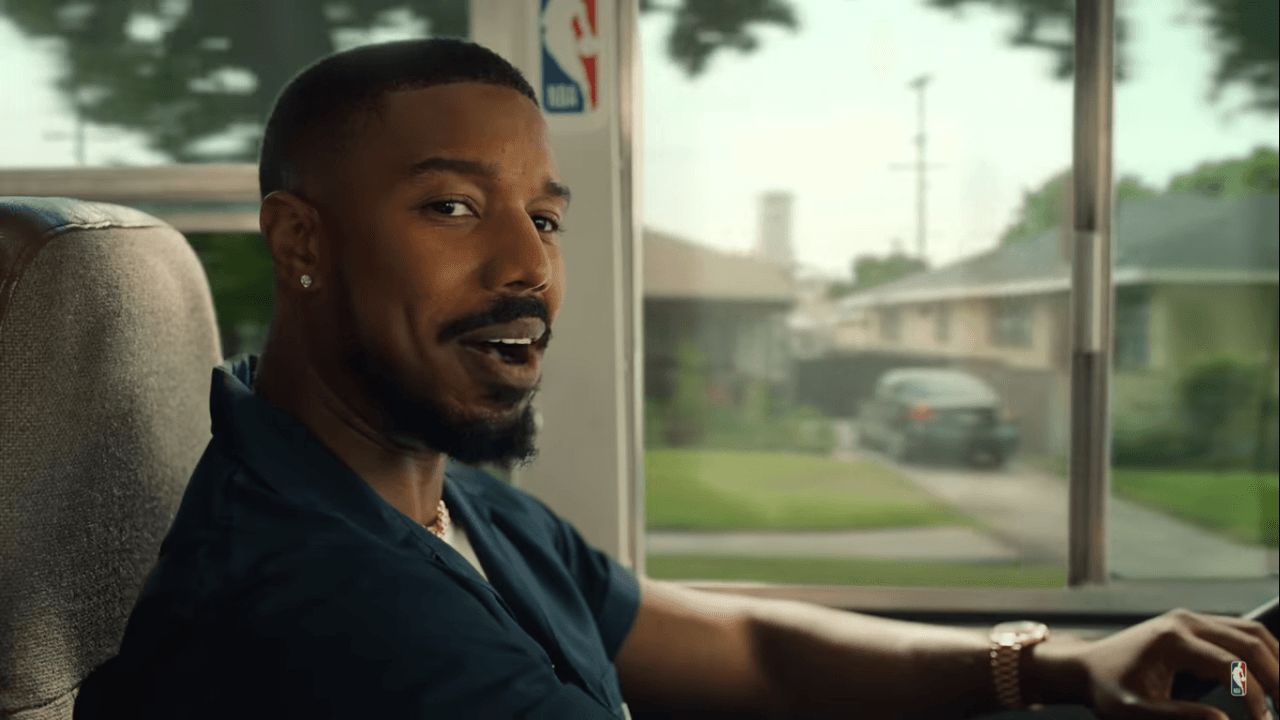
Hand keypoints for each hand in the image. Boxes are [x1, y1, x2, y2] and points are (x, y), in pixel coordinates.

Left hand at [1068, 608, 1278, 719]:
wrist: (1085, 666)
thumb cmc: (1106, 691)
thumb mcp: (1134, 712)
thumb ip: (1178, 717)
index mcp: (1172, 641)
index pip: (1232, 666)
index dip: (1255, 697)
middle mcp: (1185, 622)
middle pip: (1251, 642)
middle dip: (1277, 678)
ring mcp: (1190, 619)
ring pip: (1251, 633)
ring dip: (1276, 662)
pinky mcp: (1193, 624)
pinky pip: (1239, 632)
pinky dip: (1261, 654)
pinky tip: (1269, 680)